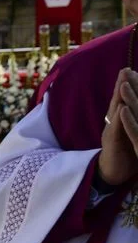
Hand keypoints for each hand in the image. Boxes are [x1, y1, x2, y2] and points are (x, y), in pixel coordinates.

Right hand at [98, 68, 137, 184]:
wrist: (110, 174)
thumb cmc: (123, 155)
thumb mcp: (129, 135)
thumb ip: (131, 123)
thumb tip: (131, 110)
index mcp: (120, 121)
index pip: (125, 101)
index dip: (129, 86)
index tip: (132, 71)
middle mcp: (115, 123)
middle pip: (119, 100)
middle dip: (123, 84)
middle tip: (126, 68)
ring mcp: (113, 131)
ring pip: (117, 110)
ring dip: (120, 95)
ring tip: (123, 80)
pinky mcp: (113, 142)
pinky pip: (117, 128)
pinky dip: (119, 117)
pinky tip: (121, 107)